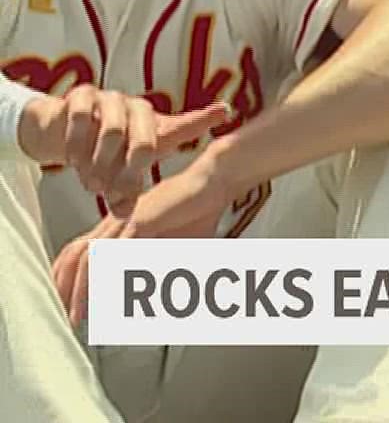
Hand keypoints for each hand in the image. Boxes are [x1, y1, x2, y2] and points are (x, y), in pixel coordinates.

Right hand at [17, 87, 230, 214]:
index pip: (185, 124)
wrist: (61, 130)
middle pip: (145, 140)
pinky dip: (76, 144)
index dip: (205, 118)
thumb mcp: (120, 172)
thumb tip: (125, 214)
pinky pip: (82, 118)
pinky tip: (72, 159)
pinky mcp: (83, 95)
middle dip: (131, 171)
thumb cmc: (104, 153)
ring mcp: (112, 99)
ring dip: (100, 163)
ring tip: (93, 184)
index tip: (225, 110)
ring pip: (113, 131)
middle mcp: (139, 109)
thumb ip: (126, 191)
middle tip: (114, 193)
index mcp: (156, 126)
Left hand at [49, 151, 237, 325]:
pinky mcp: (139, 220)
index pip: (77, 252)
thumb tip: (150, 299)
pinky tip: (109, 294)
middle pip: (74, 256)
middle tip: (65, 316)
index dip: (66, 278)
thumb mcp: (173, 247)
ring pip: (89, 258)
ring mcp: (124, 220)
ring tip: (79, 313)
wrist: (213, 183)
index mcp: (117, 226)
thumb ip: (157, 268)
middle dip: (64, 288)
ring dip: (82, 289)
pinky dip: (111, 275)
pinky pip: (117, 252)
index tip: (65, 302)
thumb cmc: (196, 212)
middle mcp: (114, 222)